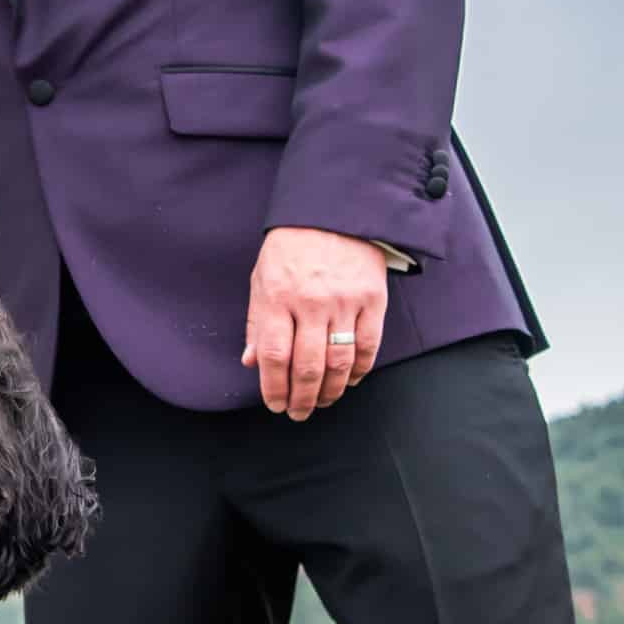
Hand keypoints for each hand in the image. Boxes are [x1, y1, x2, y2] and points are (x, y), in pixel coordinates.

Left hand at [242, 229, 388, 418]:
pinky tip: (350, 381)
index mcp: (277, 297)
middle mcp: (311, 302)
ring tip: (322, 402)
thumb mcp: (262, 278)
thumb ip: (256, 322)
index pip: (274, 356)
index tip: (276, 405)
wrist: (333, 210)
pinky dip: (360, 371)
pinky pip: (369, 346)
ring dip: (330, 391)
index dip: (274, 388)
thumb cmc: (291, 248)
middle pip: (307, 366)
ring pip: (339, 362)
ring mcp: (344, 301)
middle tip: (299, 413)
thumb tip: (250, 362)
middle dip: (301, 398)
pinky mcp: (372, 299)